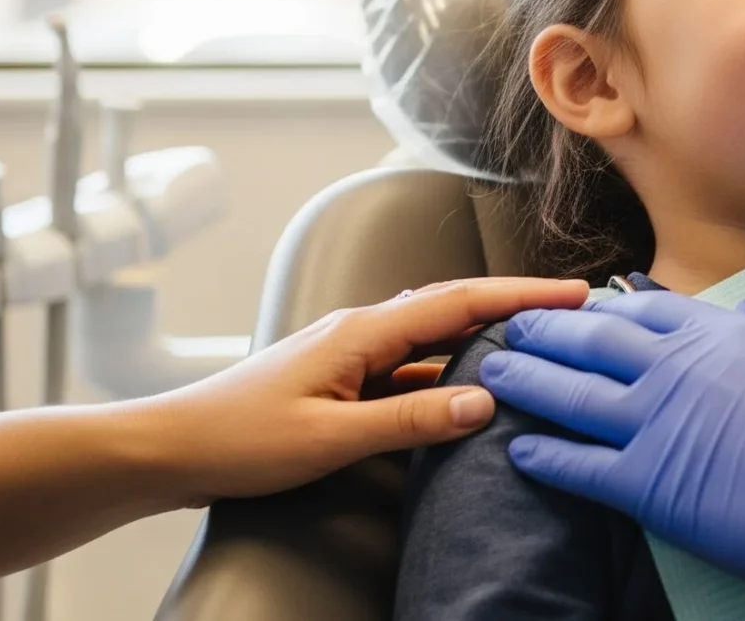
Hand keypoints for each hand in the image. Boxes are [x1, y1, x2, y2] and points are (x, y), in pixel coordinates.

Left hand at [138, 276, 589, 505]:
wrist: (170, 449)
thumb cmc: (239, 440)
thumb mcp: (332, 437)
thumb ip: (411, 419)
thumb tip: (484, 401)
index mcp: (362, 332)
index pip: (459, 301)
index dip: (521, 297)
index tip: (574, 295)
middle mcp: (359, 331)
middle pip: (452, 307)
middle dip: (514, 306)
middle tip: (571, 315)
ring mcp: (349, 353)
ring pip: (432, 336)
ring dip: (483, 336)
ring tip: (534, 347)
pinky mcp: (340, 380)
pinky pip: (409, 365)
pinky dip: (447, 370)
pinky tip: (467, 392)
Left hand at [482, 293, 744, 620]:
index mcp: (726, 335)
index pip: (650, 307)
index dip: (608, 307)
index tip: (580, 306)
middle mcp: (685, 368)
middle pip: (595, 339)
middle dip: (547, 329)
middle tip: (511, 325)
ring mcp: (663, 423)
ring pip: (575, 393)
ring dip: (528, 380)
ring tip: (493, 372)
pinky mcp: (654, 483)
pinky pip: (583, 465)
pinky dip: (545, 456)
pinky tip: (518, 451)